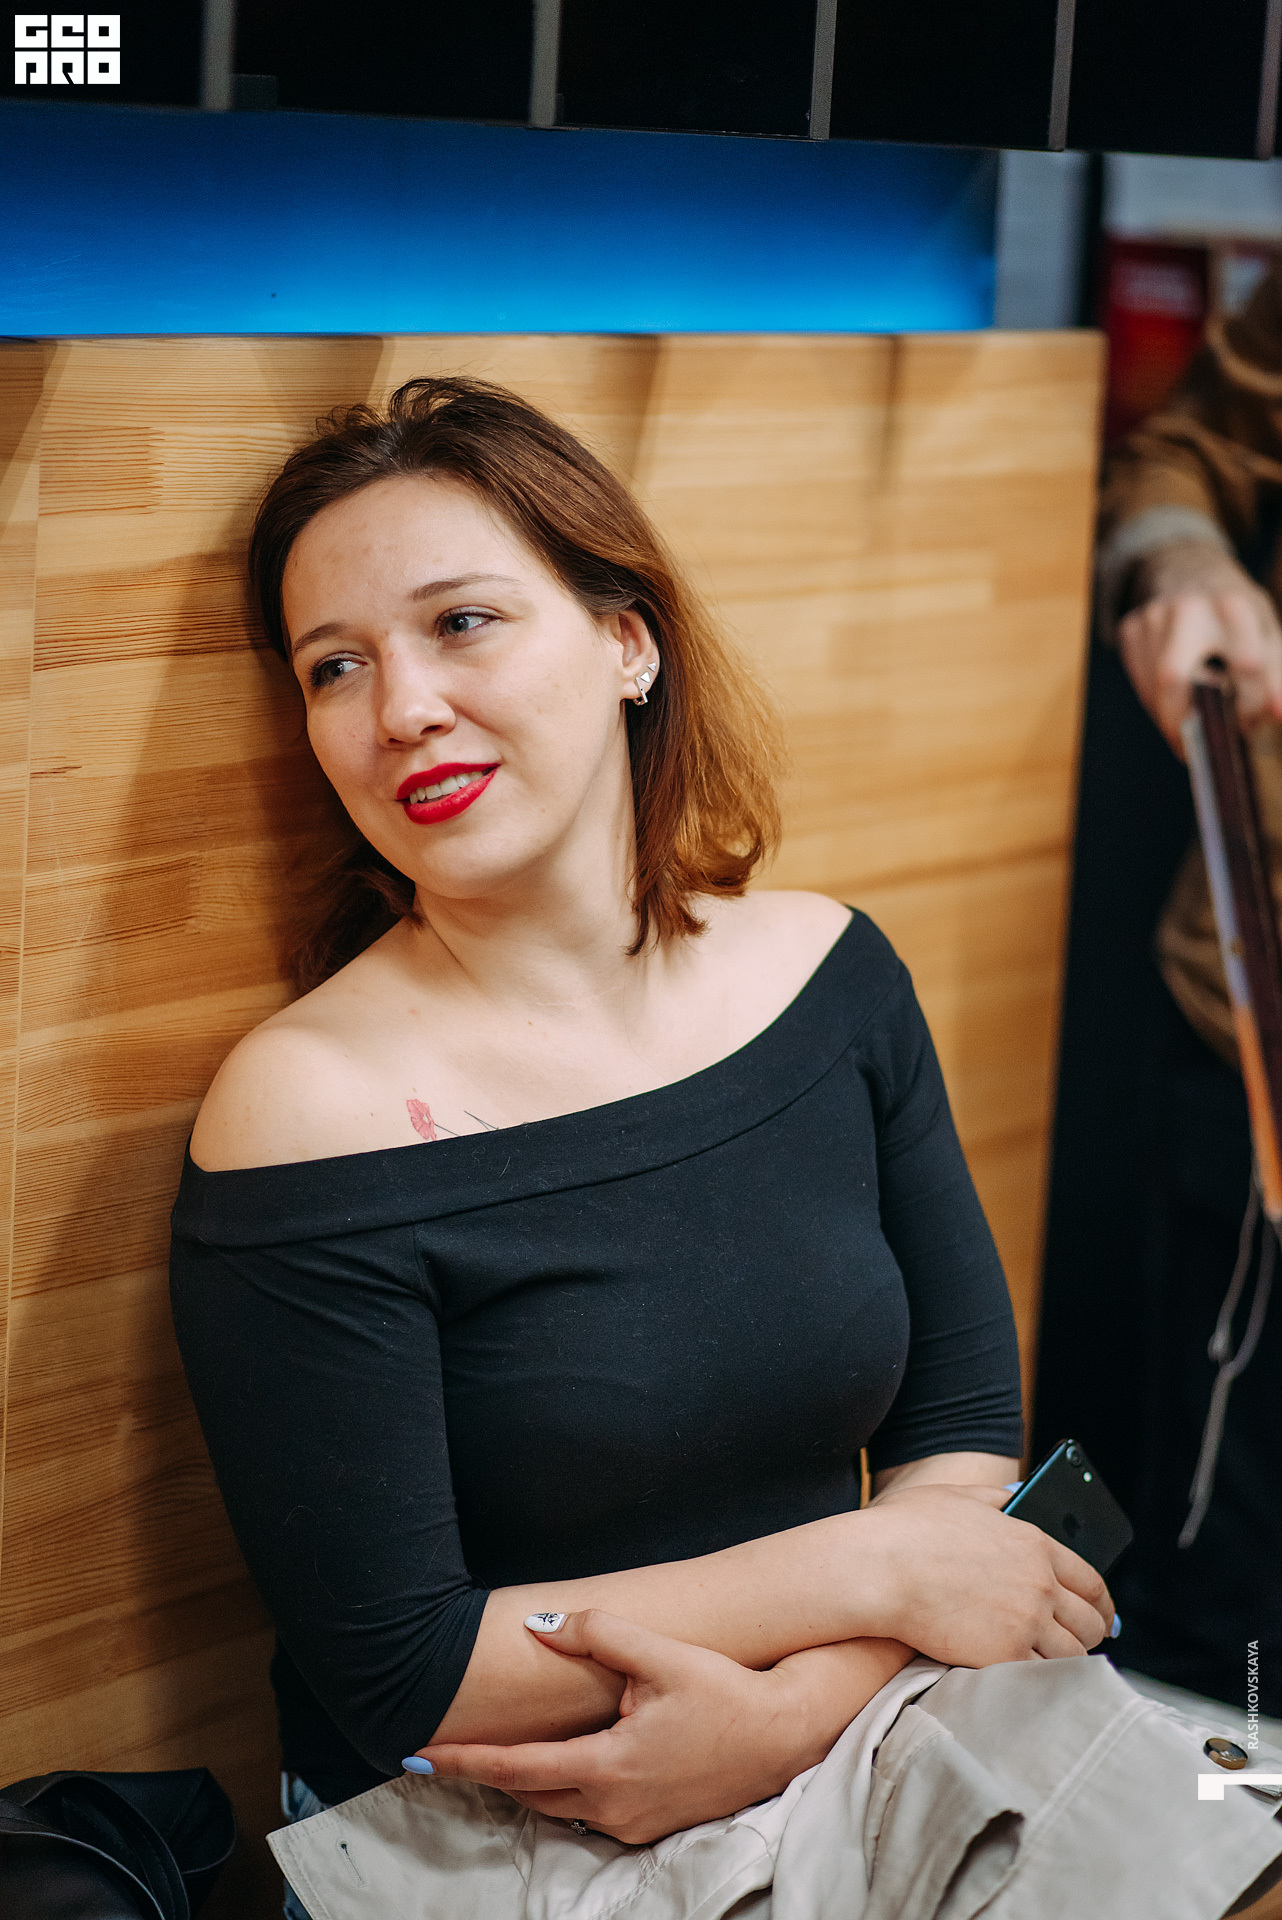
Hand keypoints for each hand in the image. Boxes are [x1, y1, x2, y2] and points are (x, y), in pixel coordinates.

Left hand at [414, 1608, 858, 1845]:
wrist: (785, 1734)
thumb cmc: (726, 1692)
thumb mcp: (661, 1654)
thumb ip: (599, 1635)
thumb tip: (540, 1628)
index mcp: (608, 1766)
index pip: (518, 1768)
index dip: (466, 1759)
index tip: (421, 1754)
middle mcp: (614, 1806)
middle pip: (530, 1794)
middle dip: (488, 1773)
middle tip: (445, 1751)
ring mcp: (634, 1822)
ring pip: (560, 1807)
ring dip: (527, 1782)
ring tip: (494, 1753)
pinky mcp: (652, 1823)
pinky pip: (591, 1810)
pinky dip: (565, 1789)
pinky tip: (559, 1763)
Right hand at [858, 1483, 1112, 1664]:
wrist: (879, 1568)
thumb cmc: (908, 1529)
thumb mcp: (959, 1497)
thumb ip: (997, 1498)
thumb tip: (1017, 1497)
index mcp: (1034, 1544)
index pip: (1091, 1581)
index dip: (1102, 1603)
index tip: (1101, 1614)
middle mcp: (1039, 1585)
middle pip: (1089, 1622)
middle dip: (1090, 1634)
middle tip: (1080, 1641)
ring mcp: (1024, 1623)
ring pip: (1071, 1655)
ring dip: (1067, 1659)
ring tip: (1053, 1662)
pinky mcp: (1002, 1655)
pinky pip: (1041, 1676)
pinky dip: (1041, 1679)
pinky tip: (1031, 1677)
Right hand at [1117, 540, 1281, 753]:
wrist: (1192, 570)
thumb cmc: (1237, 611)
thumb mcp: (1266, 631)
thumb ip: (1276, 672)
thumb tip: (1279, 715)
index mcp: (1234, 604)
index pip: (1245, 665)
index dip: (1251, 704)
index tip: (1249, 725)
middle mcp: (1188, 607)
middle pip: (1175, 679)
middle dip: (1184, 721)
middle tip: (1195, 747)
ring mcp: (1152, 617)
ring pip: (1153, 688)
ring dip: (1171, 716)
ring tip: (1190, 722)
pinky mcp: (1130, 628)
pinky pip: (1139, 680)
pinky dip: (1155, 699)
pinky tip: (1173, 698)